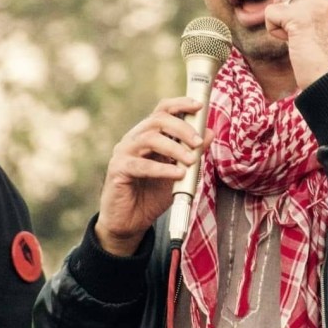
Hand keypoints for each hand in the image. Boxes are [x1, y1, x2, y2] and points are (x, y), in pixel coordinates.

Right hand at [95, 97, 210, 255]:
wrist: (130, 223)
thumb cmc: (152, 196)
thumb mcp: (179, 173)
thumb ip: (192, 154)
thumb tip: (209, 133)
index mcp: (148, 135)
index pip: (162, 110)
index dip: (180, 104)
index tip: (199, 106)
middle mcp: (134, 139)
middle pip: (157, 119)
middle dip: (182, 128)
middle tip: (198, 142)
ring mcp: (123, 153)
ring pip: (149, 138)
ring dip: (174, 148)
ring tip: (191, 160)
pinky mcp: (117, 170)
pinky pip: (141, 165)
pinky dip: (162, 169)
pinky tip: (178, 175)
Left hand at [265, 0, 327, 89]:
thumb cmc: (322, 64)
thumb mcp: (319, 30)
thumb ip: (305, 9)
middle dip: (285, 17)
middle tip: (304, 40)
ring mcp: (317, 6)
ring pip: (277, 4)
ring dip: (280, 26)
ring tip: (300, 43)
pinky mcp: (303, 16)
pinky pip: (272, 15)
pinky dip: (276, 32)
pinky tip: (294, 44)